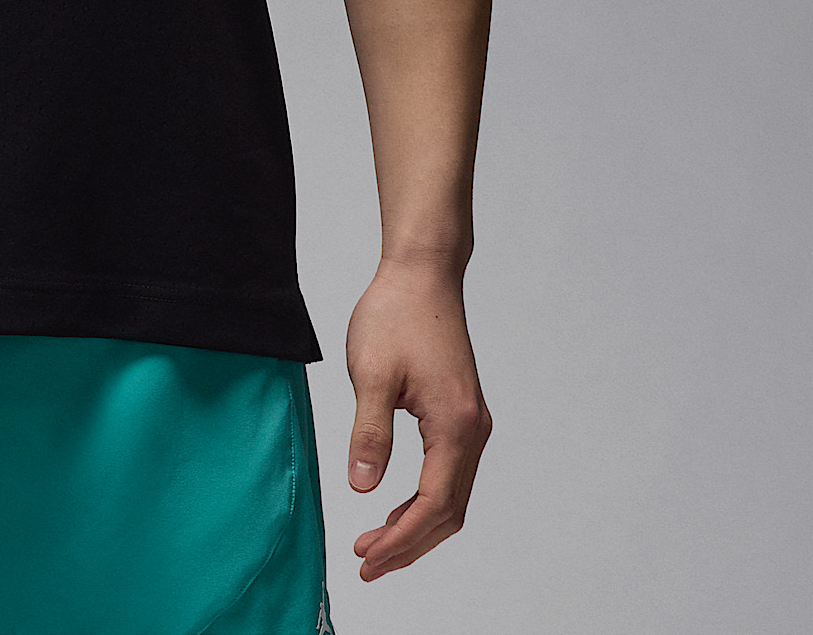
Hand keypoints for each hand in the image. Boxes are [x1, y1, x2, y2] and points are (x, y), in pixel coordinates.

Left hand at [344, 258, 491, 580]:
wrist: (422, 274)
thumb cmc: (396, 313)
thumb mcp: (370, 373)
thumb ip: (368, 432)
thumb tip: (362, 486)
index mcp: (454, 424)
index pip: (432, 504)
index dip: (401, 539)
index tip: (367, 558)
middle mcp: (472, 429)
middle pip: (448, 511)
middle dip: (408, 543)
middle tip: (366, 562)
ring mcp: (471, 422)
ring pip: (451, 495)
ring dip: (416, 525)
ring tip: (374, 541)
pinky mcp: (461, 413)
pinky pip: (449, 474)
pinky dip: (424, 499)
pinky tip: (395, 506)